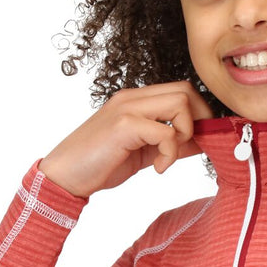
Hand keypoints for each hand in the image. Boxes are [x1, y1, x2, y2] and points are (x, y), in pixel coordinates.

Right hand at [39, 82, 213, 196]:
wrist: (64, 176)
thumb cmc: (100, 164)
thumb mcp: (143, 152)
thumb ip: (169, 143)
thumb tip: (202, 142)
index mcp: (135, 100)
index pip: (181, 90)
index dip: (199, 114)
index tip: (199, 140)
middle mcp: (132, 98)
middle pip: (186, 90)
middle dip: (199, 120)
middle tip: (190, 146)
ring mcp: (127, 108)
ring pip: (180, 102)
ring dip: (184, 133)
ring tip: (168, 157)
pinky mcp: (124, 125)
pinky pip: (166, 132)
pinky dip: (170, 154)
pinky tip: (158, 168)